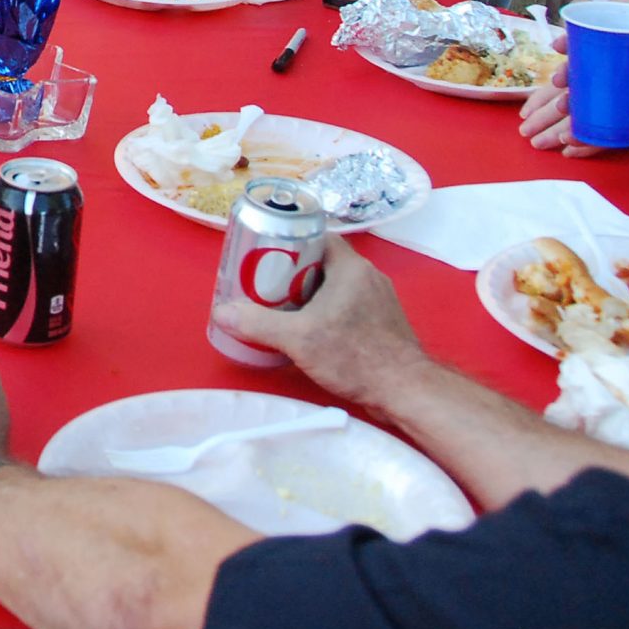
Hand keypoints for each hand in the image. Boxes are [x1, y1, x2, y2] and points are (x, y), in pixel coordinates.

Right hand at [211, 237, 431, 411]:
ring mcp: (379, 300)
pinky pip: (348, 305)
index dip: (288, 243)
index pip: (317, 237)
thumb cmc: (356, 356)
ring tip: (281, 309)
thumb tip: (222, 312)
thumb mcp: (300, 339)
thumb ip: (259, 324)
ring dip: (309, 294)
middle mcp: (369, 276)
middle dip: (292, 272)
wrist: (405, 390)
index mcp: (351, 267)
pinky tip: (311, 331)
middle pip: (323, 262)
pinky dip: (327, 311)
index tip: (264, 257)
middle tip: (264, 286)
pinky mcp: (383, 323)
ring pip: (335, 286)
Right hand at [521, 0, 628, 151]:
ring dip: (567, 112)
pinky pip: (598, 135)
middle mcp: (622, 84)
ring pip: (586, 107)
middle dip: (565, 80)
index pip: (599, 49)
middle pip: (585, 79)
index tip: (558, 45)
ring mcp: (621, 107)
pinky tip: (568, 144)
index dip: (575, 45)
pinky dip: (582, 139)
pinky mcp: (626, 131)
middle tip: (560, 85)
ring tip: (561, 114)